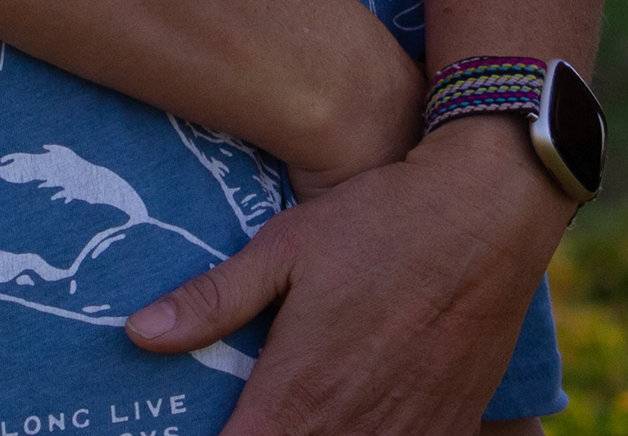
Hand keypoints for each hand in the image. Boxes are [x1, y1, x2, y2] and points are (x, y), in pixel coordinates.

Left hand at [125, 117, 570, 433]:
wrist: (490, 212)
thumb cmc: (379, 222)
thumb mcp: (285, 248)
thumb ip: (212, 301)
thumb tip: (137, 333)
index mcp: (297, 396)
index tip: (180, 429)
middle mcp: (350, 433)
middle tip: (252, 413)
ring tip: (292, 413)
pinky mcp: (449, 432)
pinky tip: (349, 415)